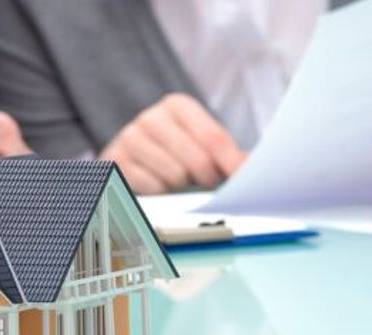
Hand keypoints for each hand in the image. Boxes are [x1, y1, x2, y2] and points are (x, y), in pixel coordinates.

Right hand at [100, 93, 246, 193]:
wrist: (127, 155)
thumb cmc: (171, 149)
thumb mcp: (197, 141)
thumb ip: (226, 153)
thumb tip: (254, 168)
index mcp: (177, 105)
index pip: (214, 138)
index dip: (231, 163)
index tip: (242, 179)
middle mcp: (152, 118)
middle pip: (198, 160)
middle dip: (207, 177)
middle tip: (205, 180)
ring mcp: (131, 139)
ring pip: (176, 176)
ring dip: (183, 185)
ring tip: (179, 178)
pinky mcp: (118, 163)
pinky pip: (154, 187)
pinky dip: (162, 191)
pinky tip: (158, 182)